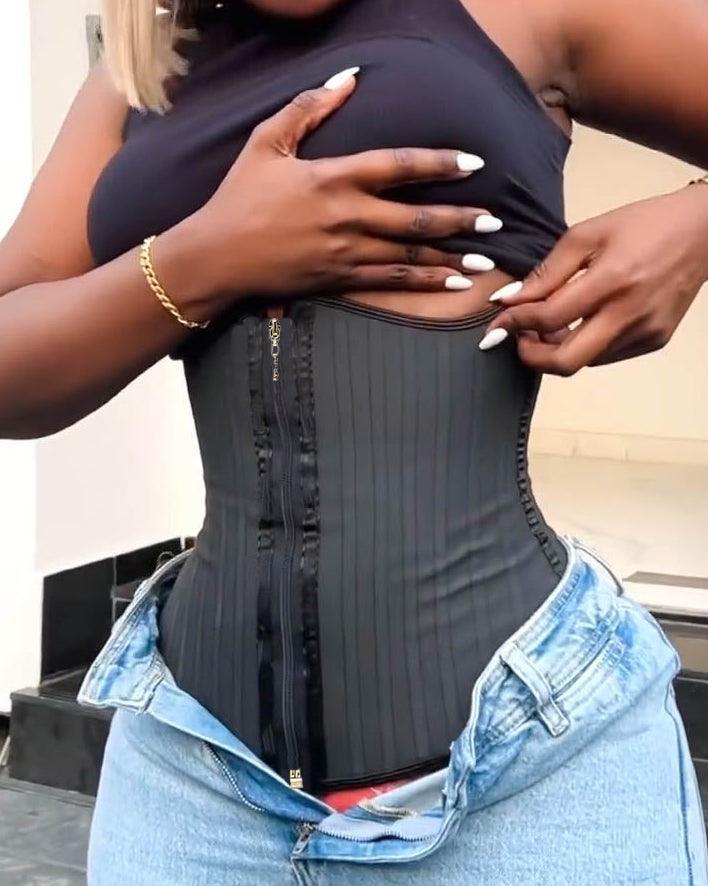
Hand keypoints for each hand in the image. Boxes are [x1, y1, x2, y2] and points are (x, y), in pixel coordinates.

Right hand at [188, 68, 499, 302]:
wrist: (217, 256)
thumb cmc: (238, 196)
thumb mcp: (265, 142)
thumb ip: (309, 107)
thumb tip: (350, 76)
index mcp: (332, 178)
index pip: (397, 165)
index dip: (439, 162)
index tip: (474, 162)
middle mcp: (347, 216)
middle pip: (415, 218)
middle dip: (460, 218)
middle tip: (495, 220)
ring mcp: (345, 252)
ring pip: (409, 255)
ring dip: (451, 255)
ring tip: (486, 257)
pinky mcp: (340, 280)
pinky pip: (391, 282)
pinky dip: (423, 282)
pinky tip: (452, 283)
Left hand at [478, 187, 707, 374]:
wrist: (704, 230)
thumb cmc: (644, 224)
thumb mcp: (589, 232)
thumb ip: (547, 271)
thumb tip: (510, 300)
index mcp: (612, 279)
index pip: (550, 318)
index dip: (516, 323)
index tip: (498, 321)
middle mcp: (631, 313)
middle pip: (566, 362)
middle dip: (531, 356)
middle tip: (518, 338)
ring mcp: (646, 332)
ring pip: (585, 362)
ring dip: (557, 350)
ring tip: (549, 324)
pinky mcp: (655, 341)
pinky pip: (606, 355)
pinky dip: (584, 345)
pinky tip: (581, 322)